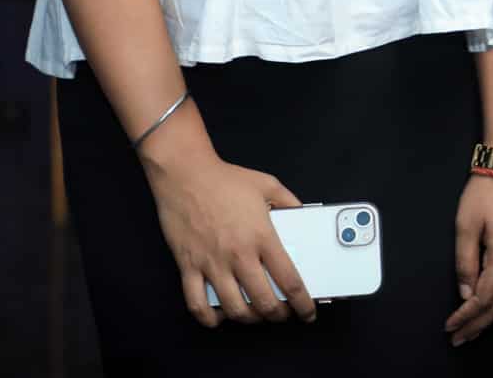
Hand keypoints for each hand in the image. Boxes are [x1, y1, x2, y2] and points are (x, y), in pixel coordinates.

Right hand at [143, 151, 316, 328]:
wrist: (185, 173)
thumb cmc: (224, 179)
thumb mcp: (267, 184)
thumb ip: (290, 202)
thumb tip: (303, 215)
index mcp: (262, 236)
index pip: (289, 281)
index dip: (302, 304)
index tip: (307, 312)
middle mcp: (239, 254)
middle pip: (264, 302)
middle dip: (278, 315)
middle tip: (282, 314)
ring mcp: (212, 263)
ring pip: (234, 308)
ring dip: (249, 319)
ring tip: (255, 315)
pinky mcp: (189, 266)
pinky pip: (196, 304)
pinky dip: (209, 318)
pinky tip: (219, 317)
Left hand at [445, 175, 492, 345]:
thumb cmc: (485, 192)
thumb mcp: (466, 225)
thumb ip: (465, 261)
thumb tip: (466, 292)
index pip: (483, 297)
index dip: (466, 316)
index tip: (450, 325)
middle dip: (478, 324)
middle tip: (459, 337)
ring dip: (491, 316)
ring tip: (473, 328)